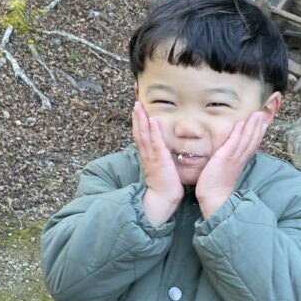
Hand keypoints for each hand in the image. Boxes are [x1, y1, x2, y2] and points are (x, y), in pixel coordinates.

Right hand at [132, 101, 181, 225]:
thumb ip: (161, 157)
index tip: (137, 110)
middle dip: (137, 117)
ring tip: (138, 107)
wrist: (164, 197)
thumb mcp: (161, 167)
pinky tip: (153, 120)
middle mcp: (147, 153)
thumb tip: (164, 149)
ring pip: (144, 134)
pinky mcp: (159, 159)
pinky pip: (155, 142)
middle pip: (139, 132)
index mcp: (147, 155)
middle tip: (135, 103)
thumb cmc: (165, 184)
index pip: (141, 135)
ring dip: (141, 120)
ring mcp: (152, 155)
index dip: (138, 122)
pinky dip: (154, 131)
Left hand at [196, 111, 267, 218]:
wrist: (214, 198)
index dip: (258, 134)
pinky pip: (233, 143)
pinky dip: (238, 133)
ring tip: (256, 114)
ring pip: (246, 139)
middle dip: (258, 126)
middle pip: (252, 140)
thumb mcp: (225, 172)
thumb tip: (228, 156)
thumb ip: (228, 163)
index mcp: (240, 162)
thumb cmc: (216, 187)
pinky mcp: (225, 158)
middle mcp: (240, 159)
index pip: (252, 145)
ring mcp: (233, 158)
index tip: (263, 124)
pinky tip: (241, 123)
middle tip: (262, 114)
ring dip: (252, 126)